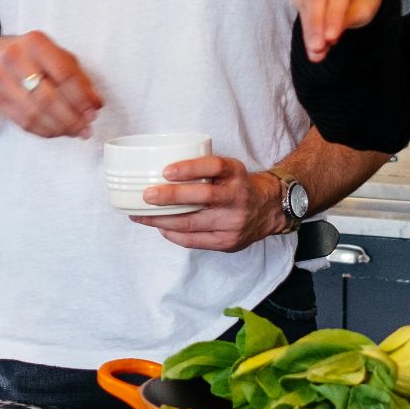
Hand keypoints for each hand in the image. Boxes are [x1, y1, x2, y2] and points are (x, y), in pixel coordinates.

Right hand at [0, 30, 102, 138]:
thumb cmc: (31, 58)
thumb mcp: (56, 57)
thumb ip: (79, 78)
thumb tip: (95, 104)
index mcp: (36, 42)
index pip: (64, 74)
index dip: (82, 97)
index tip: (93, 111)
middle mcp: (15, 58)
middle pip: (49, 97)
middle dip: (72, 118)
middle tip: (86, 128)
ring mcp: (1, 79)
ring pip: (36, 113)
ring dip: (59, 128)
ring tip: (75, 131)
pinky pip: (24, 122)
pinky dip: (44, 131)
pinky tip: (57, 131)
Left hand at [131, 155, 284, 251]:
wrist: (268, 210)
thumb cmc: (237, 185)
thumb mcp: (229, 169)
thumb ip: (204, 169)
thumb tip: (159, 171)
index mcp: (236, 173)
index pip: (214, 166)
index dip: (189, 168)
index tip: (166, 171)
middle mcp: (237, 197)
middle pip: (202, 197)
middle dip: (170, 197)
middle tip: (146, 195)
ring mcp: (233, 222)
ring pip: (192, 223)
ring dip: (162, 220)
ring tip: (141, 215)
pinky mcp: (227, 242)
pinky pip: (194, 240)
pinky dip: (173, 234)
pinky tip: (160, 227)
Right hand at [291, 0, 383, 62]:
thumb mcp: (363, 8)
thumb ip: (346, 19)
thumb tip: (325, 42)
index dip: (334, 14)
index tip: (332, 39)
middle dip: (317, 23)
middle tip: (318, 49)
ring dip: (309, 27)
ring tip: (317, 50)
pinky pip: (298, 3)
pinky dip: (305, 25)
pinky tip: (312, 41)